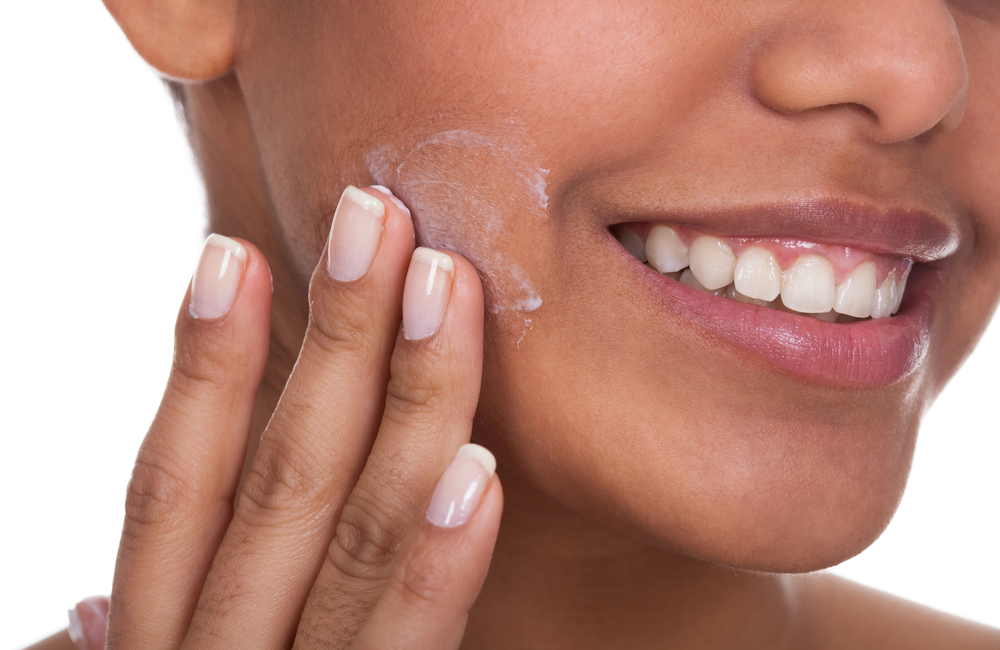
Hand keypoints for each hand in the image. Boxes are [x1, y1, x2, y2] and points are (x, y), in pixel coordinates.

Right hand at [103, 185, 500, 648]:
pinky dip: (440, 561)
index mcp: (168, 630)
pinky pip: (413, 643)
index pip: (172, 486)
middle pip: (281, 481)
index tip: (227, 252)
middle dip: (334, 339)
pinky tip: (478, 468)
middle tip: (375, 217)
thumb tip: (90, 599)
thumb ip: (160, 630)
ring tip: (442, 287)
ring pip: (356, 534)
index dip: (200, 367)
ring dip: (407, 403)